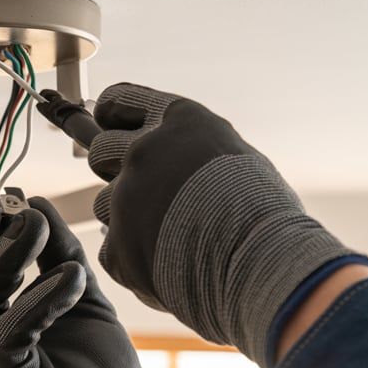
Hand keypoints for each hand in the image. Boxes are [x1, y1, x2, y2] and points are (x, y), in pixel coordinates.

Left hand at [84, 83, 363, 367]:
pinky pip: (112, 249)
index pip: (118, 101)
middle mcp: (145, 151)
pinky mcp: (116, 244)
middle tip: (144, 191)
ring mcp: (125, 198)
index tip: (109, 125)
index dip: (111, 116)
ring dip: (128, 220)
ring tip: (175, 237)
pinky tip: (172, 266)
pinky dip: (135, 260)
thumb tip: (161, 157)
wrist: (267, 265)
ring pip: (104, 204)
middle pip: (99, 151)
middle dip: (112, 168)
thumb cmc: (266, 215)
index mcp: (179, 121)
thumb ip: (189, 152)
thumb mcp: (234, 159)